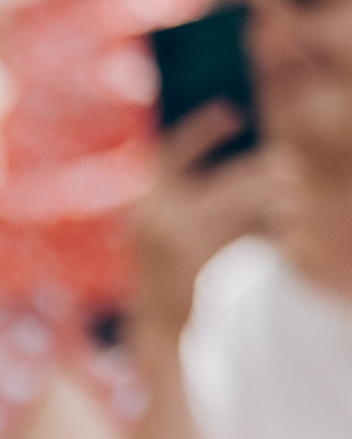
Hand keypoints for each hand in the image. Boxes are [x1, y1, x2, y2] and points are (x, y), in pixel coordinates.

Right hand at [129, 107, 286, 335]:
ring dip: (269, 199)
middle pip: (223, 180)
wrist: (156, 324)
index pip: (173, 149)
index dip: (205, 128)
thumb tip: (242, 159)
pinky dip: (262, 231)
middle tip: (288, 167)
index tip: (235, 113)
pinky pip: (238, 234)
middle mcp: (154, 214)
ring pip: (236, 205)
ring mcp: (172, 237)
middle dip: (259, 173)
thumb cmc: (169, 269)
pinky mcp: (193, 259)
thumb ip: (184, 194)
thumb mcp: (163, 228)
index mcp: (146, 200)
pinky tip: (279, 232)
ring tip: (292, 196)